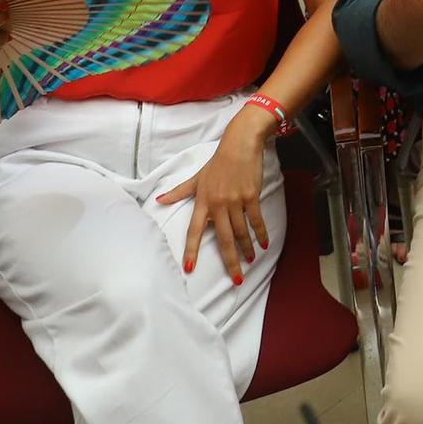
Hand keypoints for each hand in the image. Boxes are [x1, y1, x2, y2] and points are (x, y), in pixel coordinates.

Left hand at [156, 104, 273, 280]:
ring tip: (250, 261)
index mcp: (202, 202)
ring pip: (241, 232)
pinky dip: (261, 233)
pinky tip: (264, 244)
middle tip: (236, 279)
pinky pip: (256, 220)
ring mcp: (235, 201)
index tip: (189, 269)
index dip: (191, 250)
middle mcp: (217, 204)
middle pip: (223, 238)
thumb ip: (179, 192)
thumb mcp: (197, 178)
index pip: (194, 230)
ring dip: (247, 249)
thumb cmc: (218, 162)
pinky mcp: (251, 196)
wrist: (240, 145)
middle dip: (230, 261)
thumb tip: (158, 200)